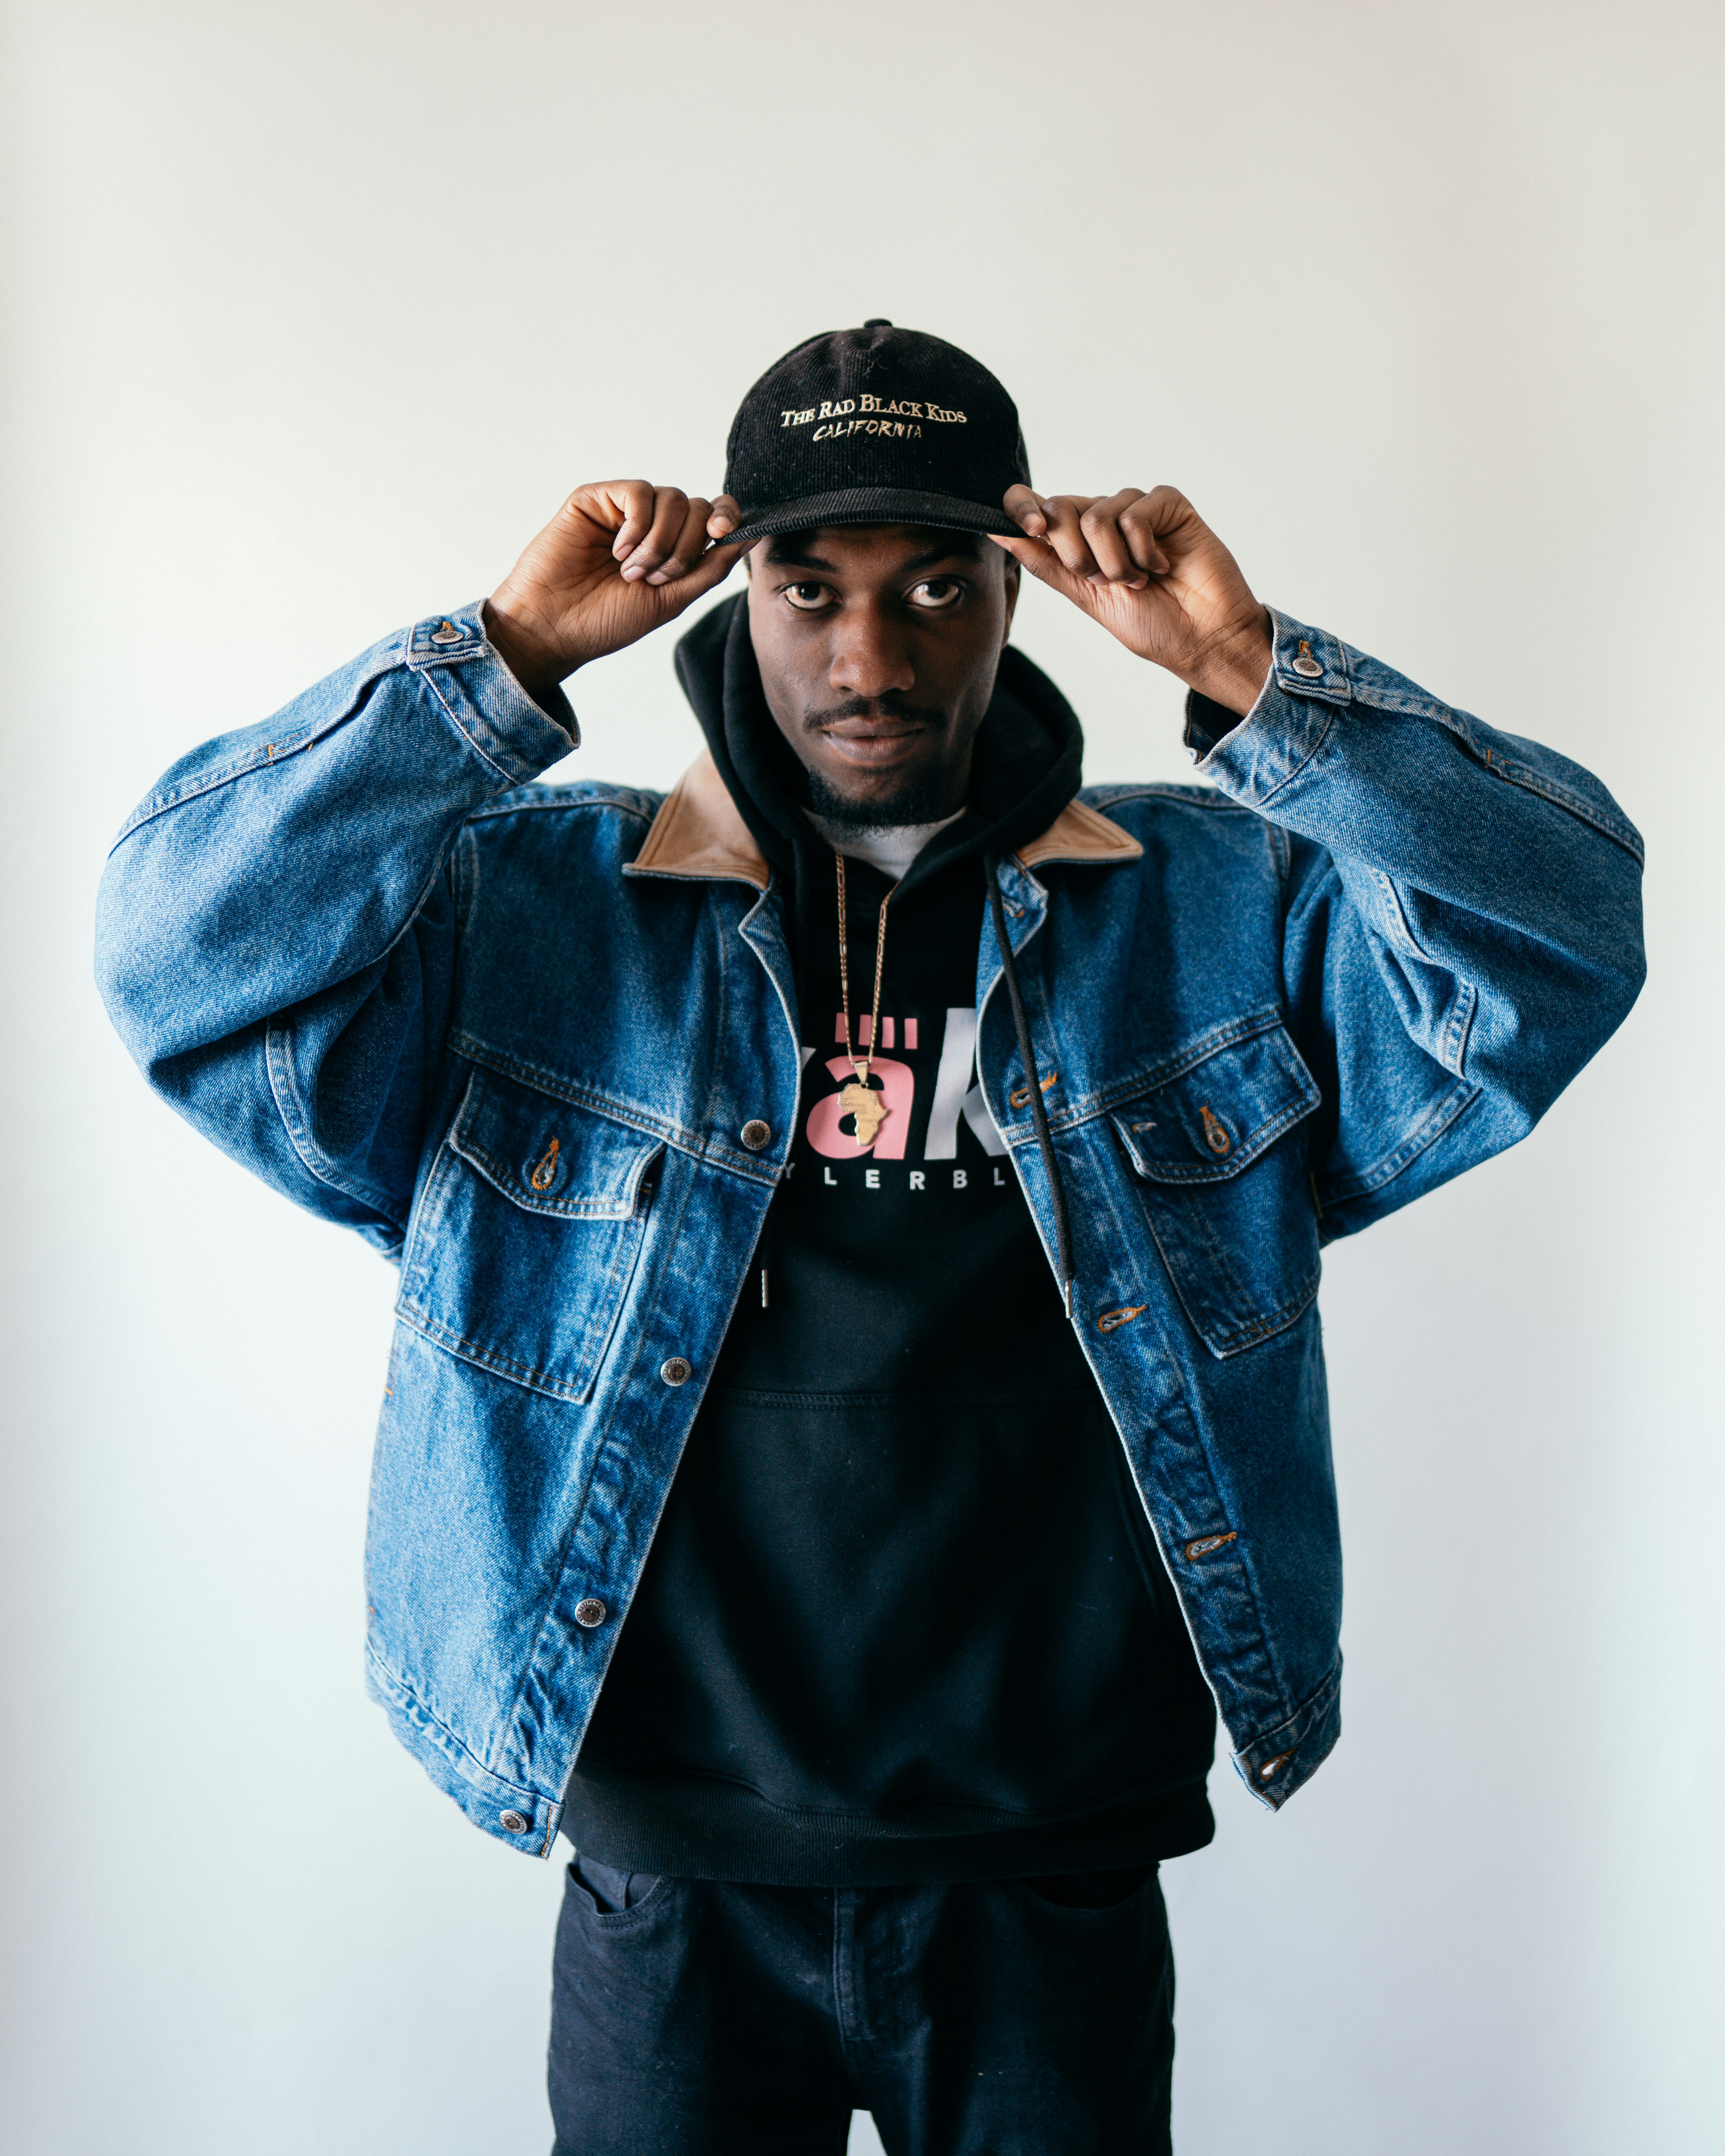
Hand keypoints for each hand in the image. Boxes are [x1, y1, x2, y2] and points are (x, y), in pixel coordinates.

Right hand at [484, 482, 745, 697]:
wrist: (554, 628)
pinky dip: (637, 526)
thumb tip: (750, 537)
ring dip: (659, 543)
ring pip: (673, 498)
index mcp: (670, 547)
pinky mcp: (595, 499)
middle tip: (654, 578)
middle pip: (697, 507)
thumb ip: (710, 568)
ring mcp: (622, 511)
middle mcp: (649, 524)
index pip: (711, 514)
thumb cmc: (605, 622)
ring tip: (631, 571)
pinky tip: (618, 552)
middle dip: (685, 548)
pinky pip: (638, 491)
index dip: (726, 517)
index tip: (722, 535)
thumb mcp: (671, 600)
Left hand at [992, 485, 1273, 716]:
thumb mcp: (1086, 595)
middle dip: (1077, 554)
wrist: (1202, 639)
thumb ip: (1046, 563)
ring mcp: (1136, 509)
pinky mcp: (1168, 504)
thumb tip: (999, 534)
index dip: (1021, 507)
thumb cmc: (1152, 623)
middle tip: (1108, 581)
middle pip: (1061, 508)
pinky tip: (1163, 565)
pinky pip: (1136, 512)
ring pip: (1098, 513)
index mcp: (1080, 541)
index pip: (1037, 505)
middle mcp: (1105, 519)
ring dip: (1116, 561)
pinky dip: (1144, 549)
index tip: (1029, 529)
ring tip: (1141, 579)